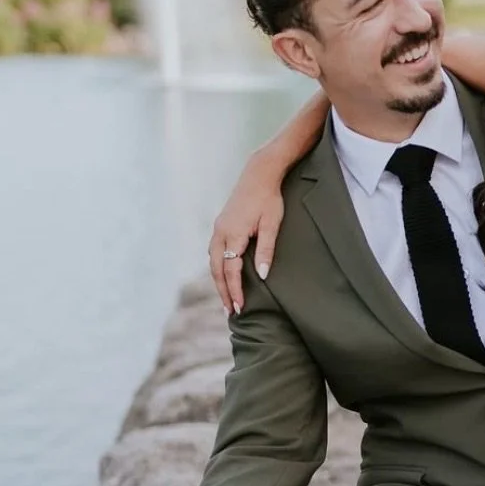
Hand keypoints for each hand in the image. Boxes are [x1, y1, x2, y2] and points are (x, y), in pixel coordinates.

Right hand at [208, 154, 286, 314]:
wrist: (259, 174)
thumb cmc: (269, 199)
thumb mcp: (272, 225)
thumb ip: (266, 250)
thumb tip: (262, 276)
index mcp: (233, 233)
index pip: (231, 270)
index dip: (235, 290)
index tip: (239, 307)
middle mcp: (221, 232)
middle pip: (216, 269)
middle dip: (223, 291)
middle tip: (230, 312)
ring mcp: (218, 228)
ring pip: (213, 261)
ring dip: (218, 281)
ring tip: (226, 299)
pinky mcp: (221, 225)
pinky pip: (214, 252)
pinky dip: (217, 268)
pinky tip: (224, 277)